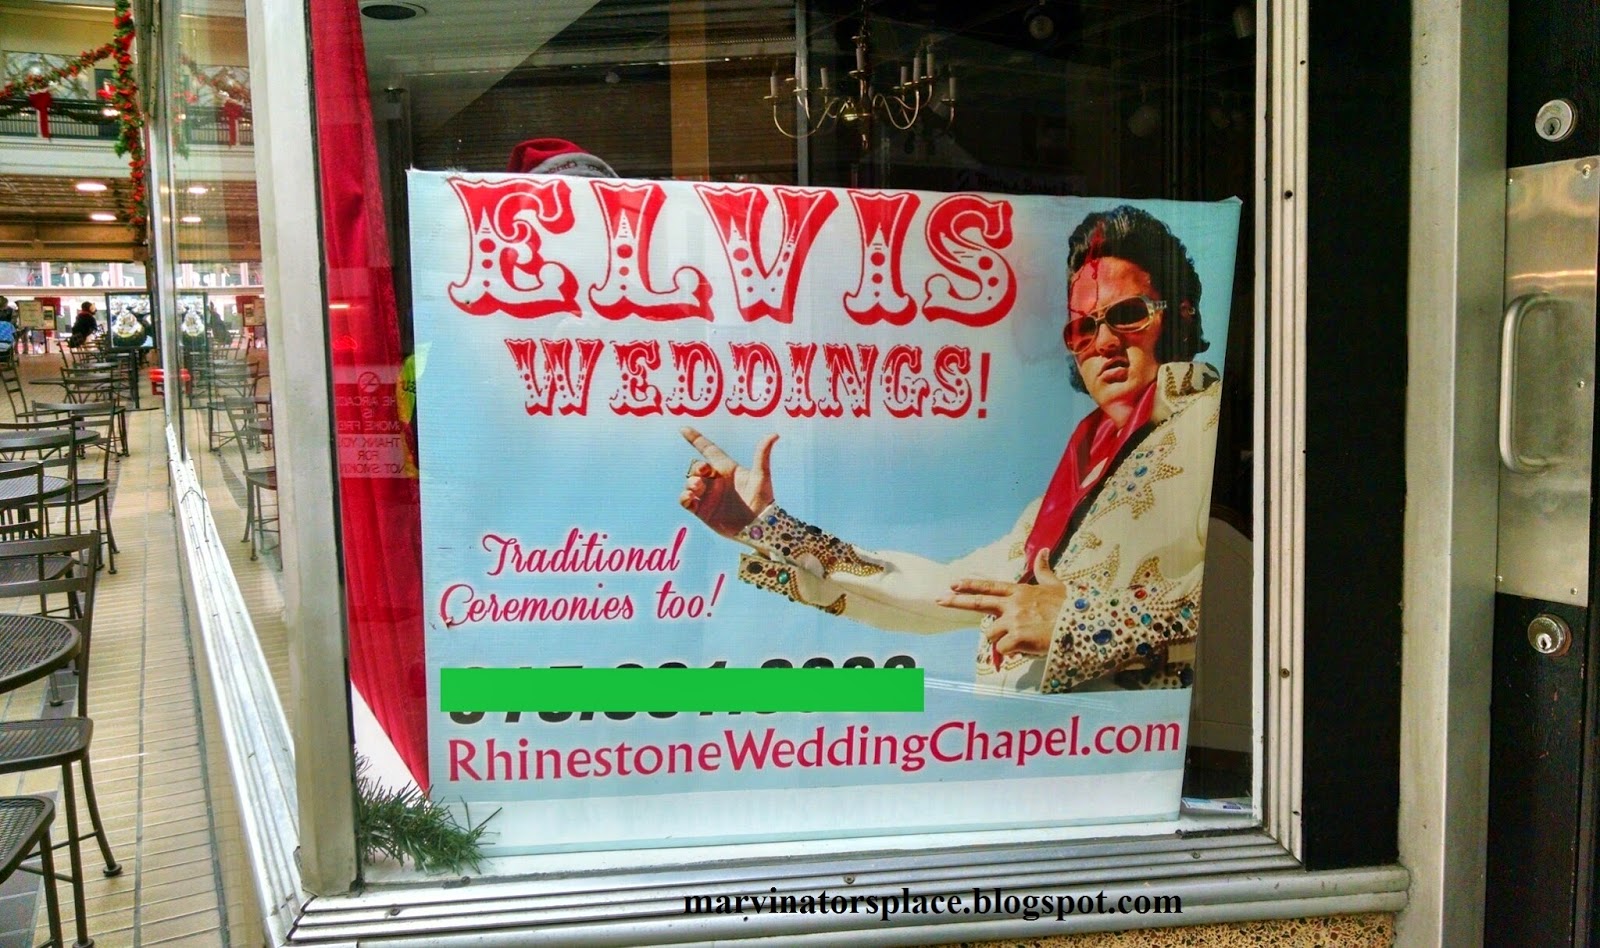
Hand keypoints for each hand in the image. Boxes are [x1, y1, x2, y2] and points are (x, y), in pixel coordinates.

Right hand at [679, 427, 778, 538]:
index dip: (696, 439)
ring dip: (690, 483)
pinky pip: (686, 500)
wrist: (758, 528)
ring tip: (697, 487)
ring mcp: (708, 495)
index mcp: (727, 469)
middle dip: (697, 468)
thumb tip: (774, 434)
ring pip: (690, 483)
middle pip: (697, 467)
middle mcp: (716, 480)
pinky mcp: (702, 510)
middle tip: (703, 473)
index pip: (709, 450)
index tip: (683, 429)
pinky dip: (684, 497)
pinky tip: (689, 498)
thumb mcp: (762, 476)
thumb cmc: (763, 501)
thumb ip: (763, 455)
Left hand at [938, 550, 1065, 659]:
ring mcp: (1013, 620)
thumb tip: (1042, 551)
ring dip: (1000, 641)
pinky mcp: (1017, 637)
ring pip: (991, 634)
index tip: (953, 584)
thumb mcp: (1056, 585)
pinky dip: (1010, 654)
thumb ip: (1044, 570)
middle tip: (939, 599)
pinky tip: (1024, 650)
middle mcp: (1012, 604)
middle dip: (956, 601)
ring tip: (1021, 641)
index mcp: (1020, 591)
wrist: (1083, 624)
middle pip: (978, 602)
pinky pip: (1003, 649)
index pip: (989, 586)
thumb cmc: (1070, 607)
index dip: (970, 585)